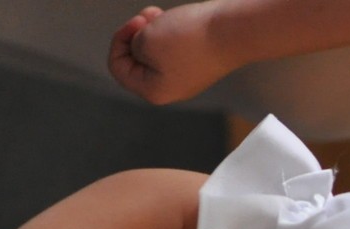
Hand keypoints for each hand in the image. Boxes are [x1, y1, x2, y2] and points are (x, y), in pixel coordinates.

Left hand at [110, 4, 234, 104]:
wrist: (231, 30)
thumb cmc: (191, 38)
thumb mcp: (145, 39)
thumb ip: (131, 45)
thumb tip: (138, 46)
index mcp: (153, 91)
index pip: (118, 67)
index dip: (119, 40)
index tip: (135, 23)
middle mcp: (170, 89)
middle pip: (136, 60)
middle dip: (137, 35)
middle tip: (147, 18)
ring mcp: (185, 77)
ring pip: (154, 51)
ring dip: (152, 30)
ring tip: (162, 16)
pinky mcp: (197, 63)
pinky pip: (172, 48)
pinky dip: (168, 32)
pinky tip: (175, 20)